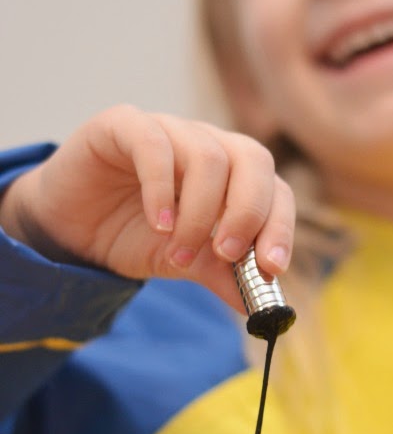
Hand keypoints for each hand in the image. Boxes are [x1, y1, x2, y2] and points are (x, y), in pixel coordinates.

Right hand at [0, 105, 294, 311]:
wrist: (71, 230)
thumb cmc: (135, 236)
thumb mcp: (186, 261)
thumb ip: (226, 276)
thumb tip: (269, 309)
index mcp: (234, 174)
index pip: (276, 189)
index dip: (280, 226)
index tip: (271, 268)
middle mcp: (208, 144)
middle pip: (253, 159)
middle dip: (247, 212)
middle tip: (227, 255)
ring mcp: (169, 129)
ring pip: (207, 155)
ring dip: (199, 213)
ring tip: (177, 252)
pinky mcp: (125, 124)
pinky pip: (154, 144)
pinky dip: (161, 188)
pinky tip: (157, 224)